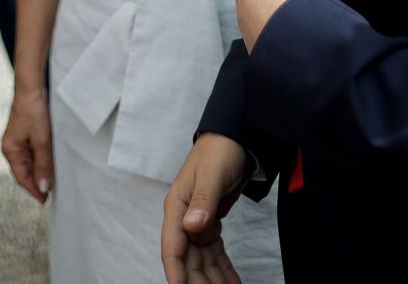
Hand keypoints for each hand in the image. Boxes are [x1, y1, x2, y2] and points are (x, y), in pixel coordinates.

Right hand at [2, 87, 54, 201]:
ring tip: (53, 180)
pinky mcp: (24, 135)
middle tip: (52, 193)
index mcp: (10, 150)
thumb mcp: (42, 141)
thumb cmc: (34, 112)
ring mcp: (17, 142)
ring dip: (39, 171)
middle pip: (24, 172)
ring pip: (29, 163)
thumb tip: (43, 188)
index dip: (33, 190)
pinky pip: (32, 154)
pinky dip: (40, 161)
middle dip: (36, 182)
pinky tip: (50, 163)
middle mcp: (11, 148)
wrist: (31, 88)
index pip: (21, 177)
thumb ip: (43, 165)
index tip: (45, 200)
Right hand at [162, 133, 247, 283]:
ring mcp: (196, 223)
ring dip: (212, 279)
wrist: (234, 138)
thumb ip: (202, 200)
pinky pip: (214, 254)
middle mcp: (183, 219)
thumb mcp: (212, 174)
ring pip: (201, 260)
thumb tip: (191, 226)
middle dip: (199, 281)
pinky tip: (231, 283)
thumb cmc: (219, 151)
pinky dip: (222, 269)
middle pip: (188, 259)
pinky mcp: (210, 224)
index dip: (176, 272)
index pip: (173, 247)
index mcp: (177, 207)